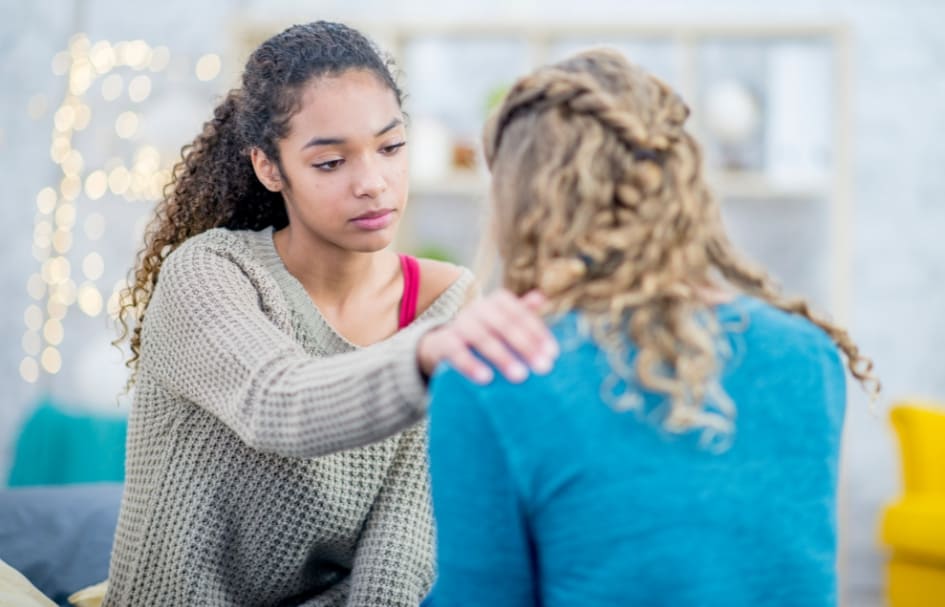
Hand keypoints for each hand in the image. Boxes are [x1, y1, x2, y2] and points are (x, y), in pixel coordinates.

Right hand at [417, 289, 557, 383]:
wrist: (443, 342)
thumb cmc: (484, 331)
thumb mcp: (503, 320)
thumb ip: (522, 312)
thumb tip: (542, 298)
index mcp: (497, 301)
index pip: (520, 314)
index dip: (538, 333)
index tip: (553, 354)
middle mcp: (478, 308)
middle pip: (504, 324)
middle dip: (526, 346)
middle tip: (544, 368)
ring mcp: (459, 324)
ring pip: (482, 337)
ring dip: (502, 356)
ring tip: (520, 376)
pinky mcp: (444, 342)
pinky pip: (457, 352)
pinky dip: (471, 365)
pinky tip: (486, 379)